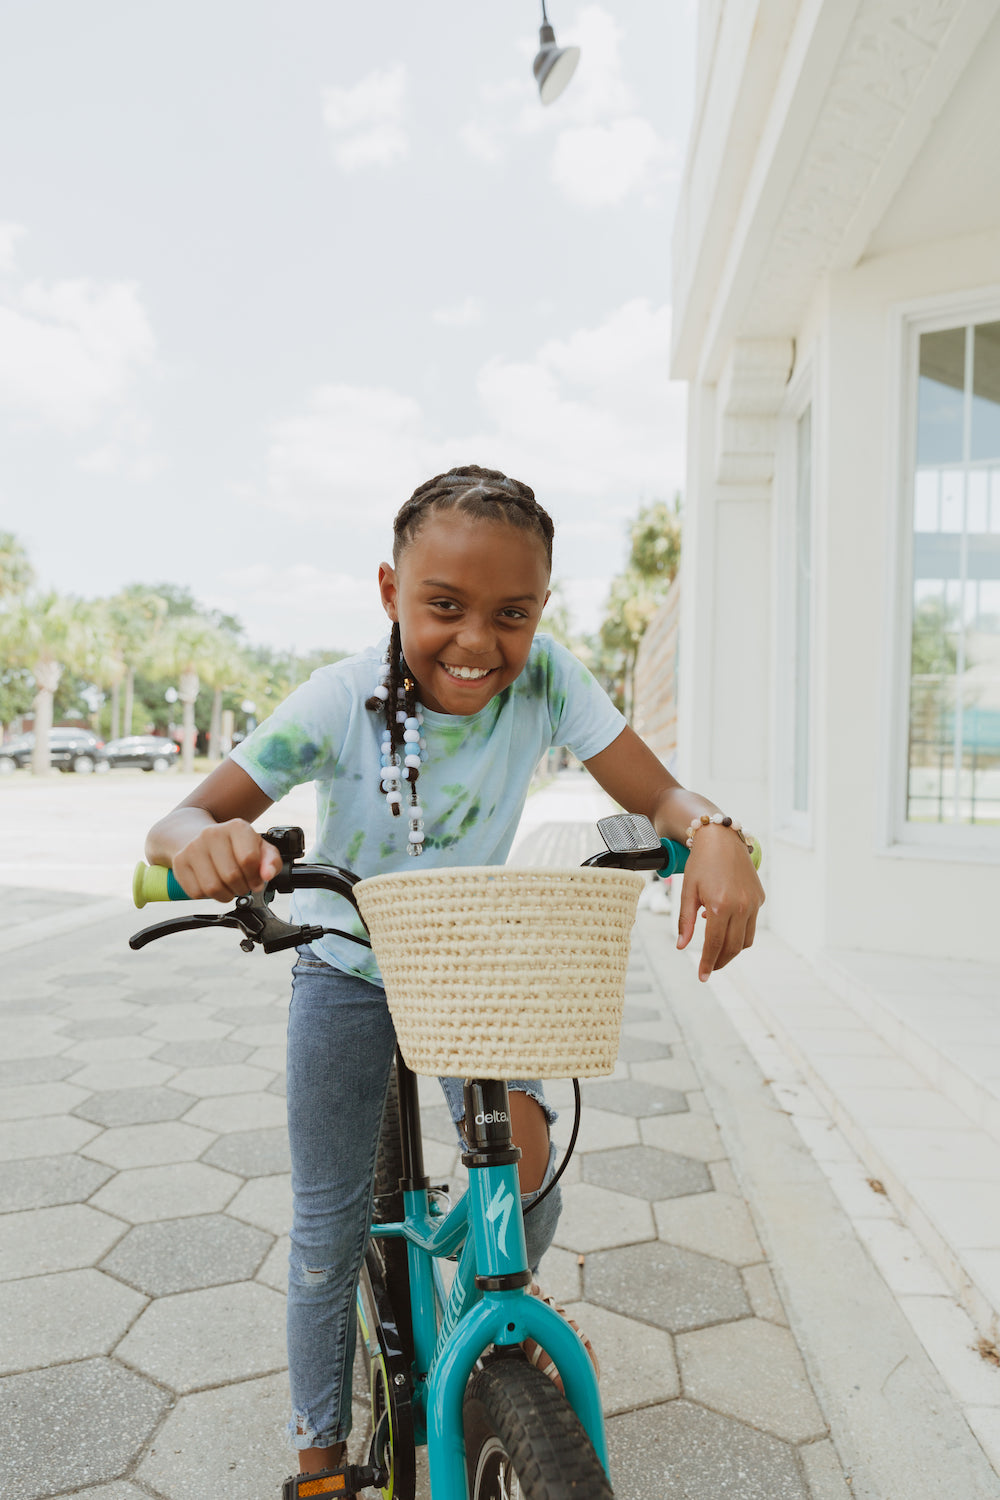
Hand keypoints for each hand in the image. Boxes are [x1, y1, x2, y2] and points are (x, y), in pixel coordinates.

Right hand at [172, 819, 283, 901]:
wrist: (196, 836)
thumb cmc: (234, 846)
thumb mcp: (259, 848)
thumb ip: (271, 861)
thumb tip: (267, 875)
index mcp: (237, 827)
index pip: (249, 859)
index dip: (256, 877)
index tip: (255, 880)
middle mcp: (212, 833)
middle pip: (231, 876)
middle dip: (241, 888)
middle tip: (241, 884)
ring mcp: (193, 847)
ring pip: (213, 888)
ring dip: (225, 895)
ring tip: (228, 887)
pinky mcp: (179, 862)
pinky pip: (196, 892)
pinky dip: (207, 895)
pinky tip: (212, 884)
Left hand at [675, 825, 764, 980]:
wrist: (721, 838)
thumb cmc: (700, 863)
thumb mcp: (688, 892)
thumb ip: (685, 921)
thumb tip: (682, 947)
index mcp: (720, 905)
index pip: (715, 945)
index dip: (708, 963)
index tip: (703, 976)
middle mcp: (741, 906)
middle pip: (733, 947)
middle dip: (721, 961)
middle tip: (709, 968)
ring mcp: (753, 902)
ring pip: (746, 940)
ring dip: (732, 949)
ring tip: (716, 948)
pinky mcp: (760, 897)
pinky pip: (751, 923)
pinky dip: (739, 930)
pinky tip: (722, 922)